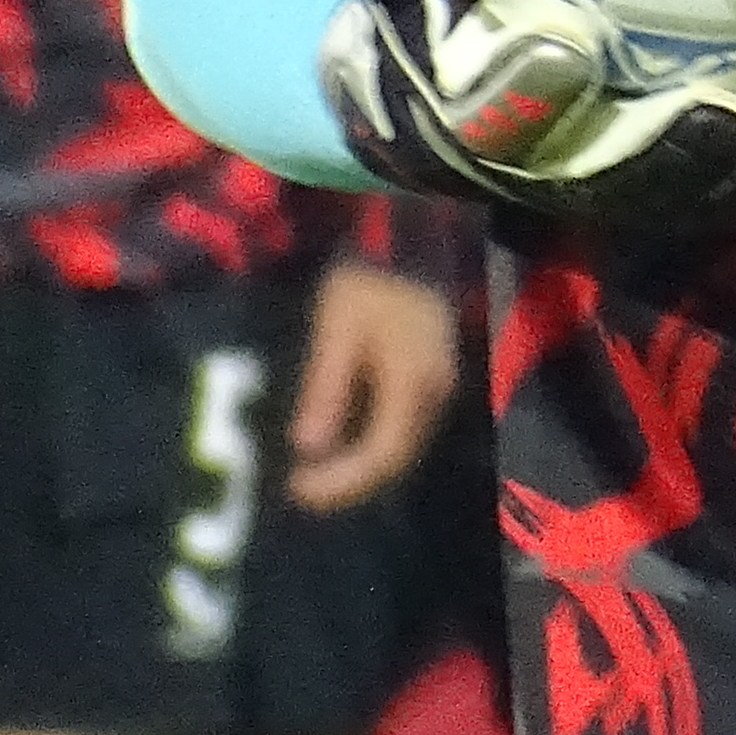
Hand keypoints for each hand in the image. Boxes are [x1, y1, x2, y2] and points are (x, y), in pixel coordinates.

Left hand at [284, 257, 459, 510]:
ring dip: (359, 470)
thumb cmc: (368, 280)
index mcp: (412, 382)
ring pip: (402, 449)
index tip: (296, 487)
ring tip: (313, 476)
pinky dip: (369, 448)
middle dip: (347, 484)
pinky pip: (402, 430)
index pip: (382, 453)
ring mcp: (439, 390)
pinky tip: (338, 447)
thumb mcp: (337, 326)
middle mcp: (435, 394)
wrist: (409, 244)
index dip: (341, 481)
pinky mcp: (432, 384)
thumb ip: (325, 387)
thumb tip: (307, 447)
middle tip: (298, 490)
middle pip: (396, 459)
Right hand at [316, 0, 735, 234]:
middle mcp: (549, 162)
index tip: (554, 49)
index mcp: (449, 113)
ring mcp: (639, 170)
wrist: (447, 36)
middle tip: (727, 124)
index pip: (473, 122)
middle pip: (610, 186)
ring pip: (714, 190)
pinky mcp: (720, 156)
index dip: (512, 99)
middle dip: (668, 166)